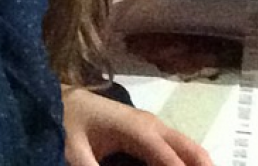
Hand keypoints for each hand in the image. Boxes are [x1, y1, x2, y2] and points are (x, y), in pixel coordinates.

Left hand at [63, 85, 213, 165]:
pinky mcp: (147, 134)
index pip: (169, 158)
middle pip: (189, 150)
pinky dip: (186, 163)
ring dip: (197, 165)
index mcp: (137, 128)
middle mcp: (152, 126)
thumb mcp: (74, 153)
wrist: (59, 98)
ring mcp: (152, 128)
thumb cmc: (66, 123)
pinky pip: (175, 151)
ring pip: (186, 150)